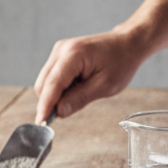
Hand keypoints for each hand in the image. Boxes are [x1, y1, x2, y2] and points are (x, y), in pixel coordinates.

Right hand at [34, 30, 148, 122]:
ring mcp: (59, 51)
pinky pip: (52, 76)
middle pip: (43, 84)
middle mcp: (61, 50)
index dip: (45, 106)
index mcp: (72, 55)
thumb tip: (59, 112)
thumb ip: (79, 99)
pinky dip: (60, 87)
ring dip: (56, 95)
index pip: (51, 85)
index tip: (41, 123)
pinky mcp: (60, 54)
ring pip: (45, 82)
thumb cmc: (120, 63)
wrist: (126, 44)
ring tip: (81, 93)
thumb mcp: (104, 86)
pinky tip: (78, 87)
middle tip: (67, 113)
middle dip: (50, 102)